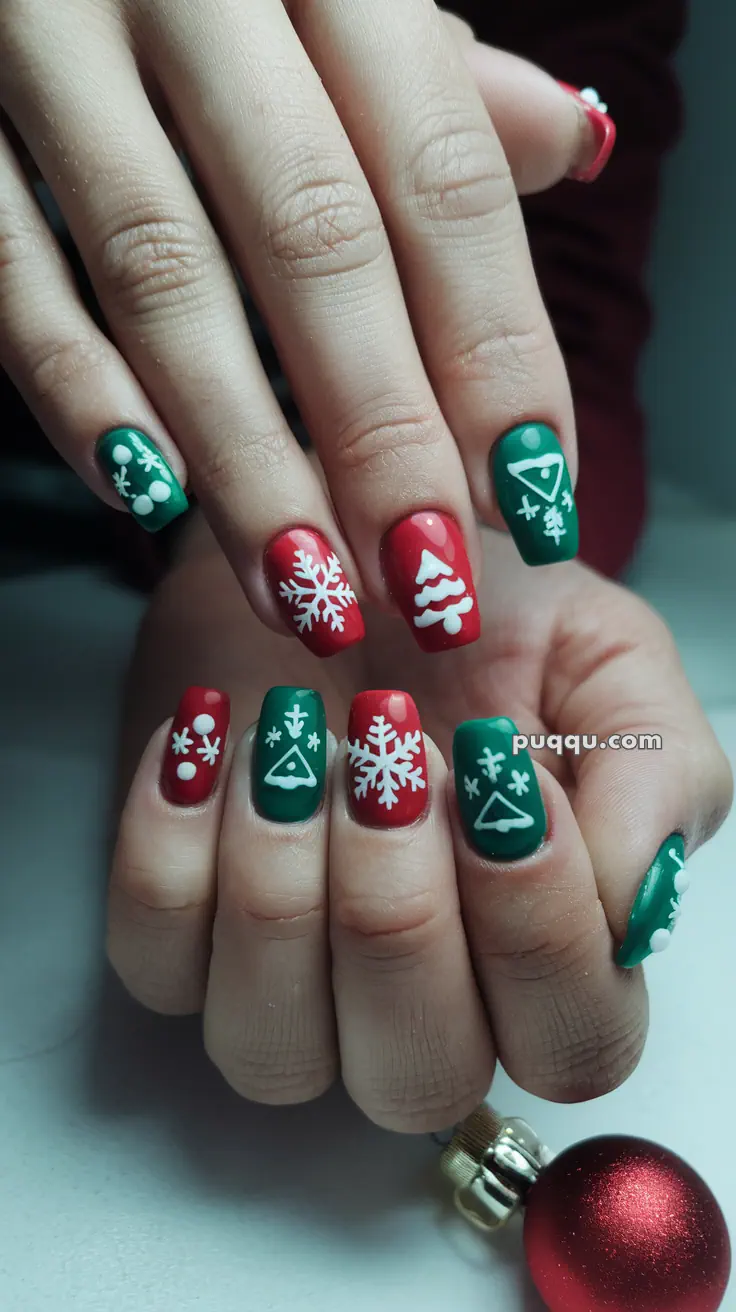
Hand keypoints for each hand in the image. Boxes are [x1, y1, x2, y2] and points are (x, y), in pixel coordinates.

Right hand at [0, 1, 611, 657]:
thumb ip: (440, 75)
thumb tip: (573, 143)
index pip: (441, 179)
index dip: (493, 352)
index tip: (527, 495)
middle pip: (315, 241)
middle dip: (381, 435)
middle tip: (426, 580)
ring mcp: (46, 40)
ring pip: (164, 278)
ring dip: (245, 459)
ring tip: (304, 587)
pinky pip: (8, 271)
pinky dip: (79, 394)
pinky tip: (151, 496)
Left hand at [106, 517, 730, 1128]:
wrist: (340, 548)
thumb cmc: (481, 618)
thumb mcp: (604, 660)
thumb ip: (654, 775)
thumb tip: (634, 906)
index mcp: (546, 955)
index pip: (571, 1041)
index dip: (537, 925)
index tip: (495, 770)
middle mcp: (418, 1004)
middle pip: (417, 1075)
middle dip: (398, 909)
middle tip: (389, 750)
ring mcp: (288, 989)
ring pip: (273, 1049)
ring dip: (281, 883)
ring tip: (295, 730)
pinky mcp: (177, 939)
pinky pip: (155, 960)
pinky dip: (172, 844)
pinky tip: (210, 735)